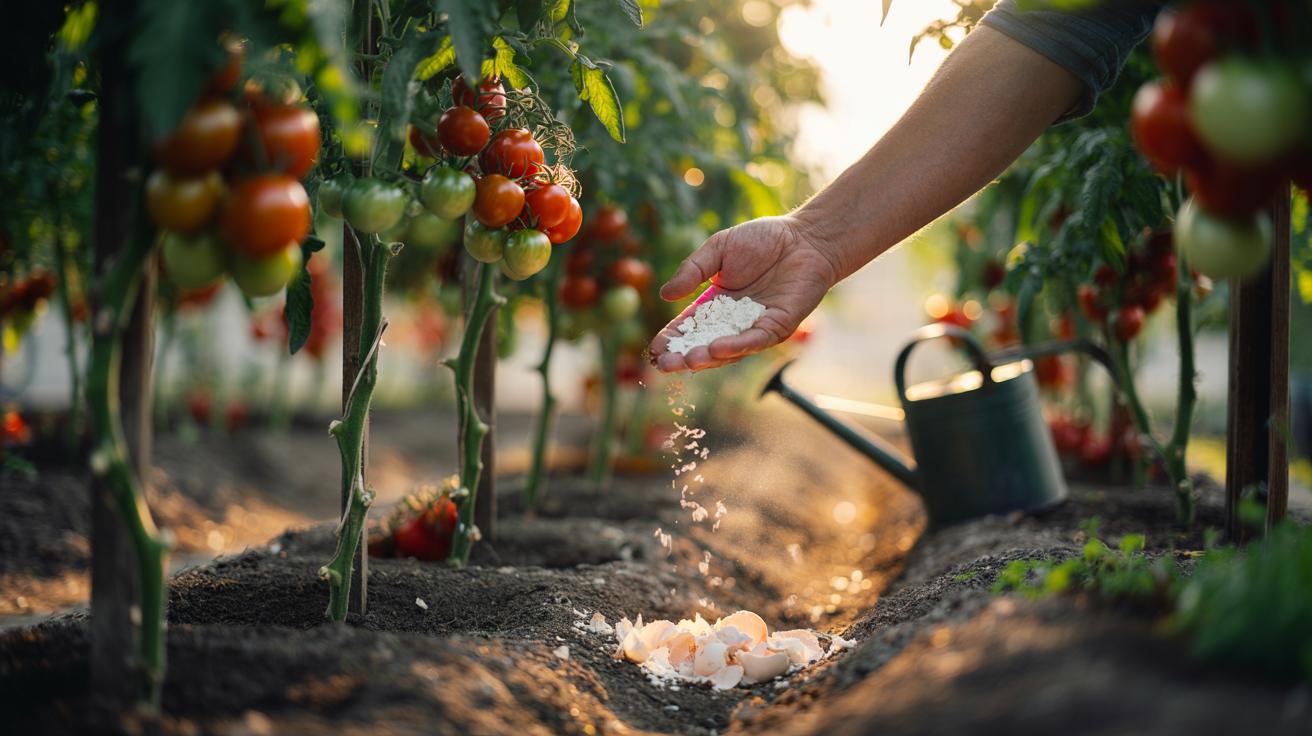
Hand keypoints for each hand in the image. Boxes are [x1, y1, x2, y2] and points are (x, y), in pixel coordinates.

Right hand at [649, 215, 838, 372]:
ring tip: (688, 360)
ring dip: (707, 357)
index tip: (654, 349)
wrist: (804, 237)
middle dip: (684, 357)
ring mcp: (756, 327)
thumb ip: (693, 270)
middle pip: (705, 345)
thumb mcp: (717, 249)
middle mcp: (734, 321)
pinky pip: (755, 340)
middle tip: (664, 365)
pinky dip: (736, 346)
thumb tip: (665, 294)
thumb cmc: (763, 240)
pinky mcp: (778, 326)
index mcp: (716, 304)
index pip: (690, 327)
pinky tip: (717, 349)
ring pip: (729, 350)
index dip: (672, 338)